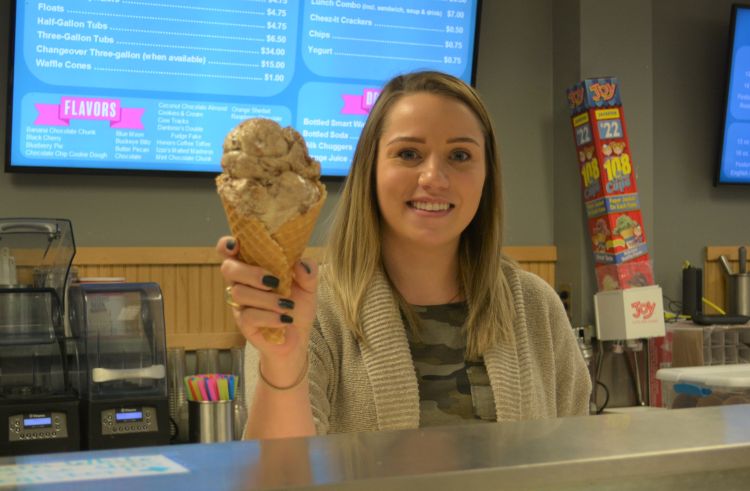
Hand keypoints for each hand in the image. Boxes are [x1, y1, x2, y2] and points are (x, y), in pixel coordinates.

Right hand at [216, 236, 317, 360]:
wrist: (299, 338)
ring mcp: (241, 304)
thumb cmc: (297, 307)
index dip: (226, 244)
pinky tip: (285, 319)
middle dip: (250, 272)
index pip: (229, 251)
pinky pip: (249, 316)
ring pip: (239, 293)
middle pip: (228, 268)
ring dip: (267, 298)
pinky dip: (270, 317)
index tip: (235, 244)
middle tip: (274, 281)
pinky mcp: (244, 324)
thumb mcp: (309, 286)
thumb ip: (308, 272)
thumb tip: (301, 263)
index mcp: (254, 267)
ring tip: (287, 305)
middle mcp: (242, 283)